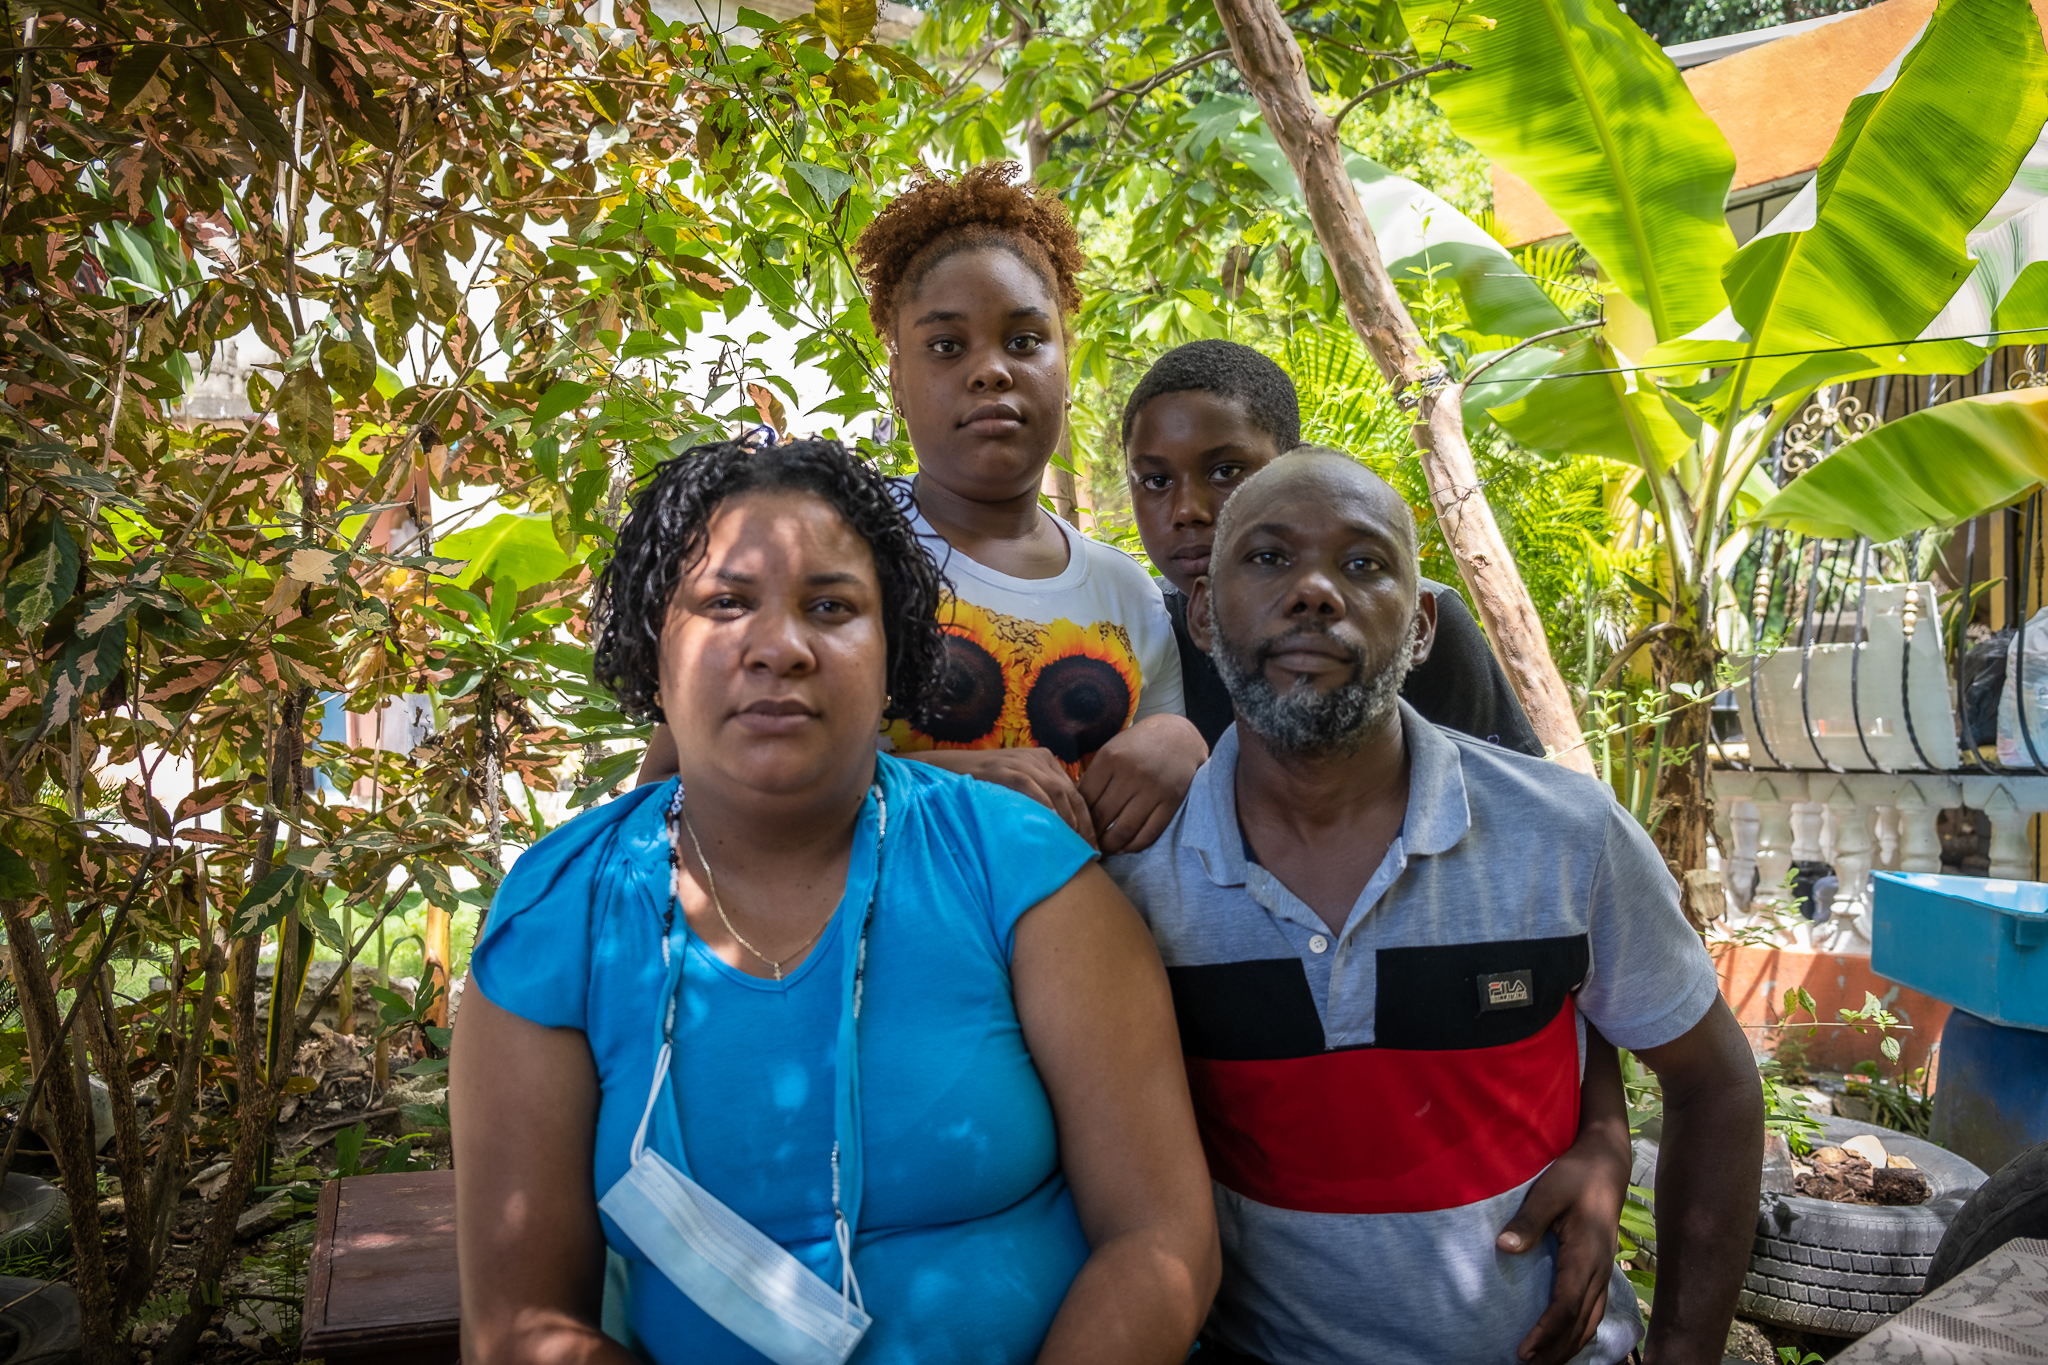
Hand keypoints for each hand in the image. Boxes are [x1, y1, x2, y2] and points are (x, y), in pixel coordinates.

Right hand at [901, 748, 1096, 844]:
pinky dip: (1044, 809)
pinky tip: (1051, 829)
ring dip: (1068, 822)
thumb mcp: (1017, 789)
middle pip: (1071, 794)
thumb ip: (1040, 800)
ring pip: (1057, 792)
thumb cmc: (983, 788)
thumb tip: (1065, 833)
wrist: (945, 772)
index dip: (1087, 822)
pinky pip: (1031, 789)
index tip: (1092, 848)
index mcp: (1045, 760)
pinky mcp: (1004, 769)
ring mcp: (1020, 762)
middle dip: (1082, 826)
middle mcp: (1038, 758)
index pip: (1076, 793)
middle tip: (1087, 854)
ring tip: (1073, 848)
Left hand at [1078, 714, 1206, 855]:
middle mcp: (1131, 773)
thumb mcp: (1111, 751)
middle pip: (1103, 817)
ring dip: (1111, 846)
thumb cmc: (1137, 747)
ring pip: (1124, 830)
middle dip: (1091, 836)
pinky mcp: (1171, 802)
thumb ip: (1094, 778)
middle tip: (1086, 845)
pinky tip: (1125, 847)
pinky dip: (1134, 846)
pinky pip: (1149, 833)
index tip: (1074, 829)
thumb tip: (1074, 809)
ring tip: (1104, 849)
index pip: (1086, 798)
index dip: (1078, 818)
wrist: (1178, 737)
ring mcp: (1153, 789)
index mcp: (1111, 758)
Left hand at [1500, 1123, 1629, 1363]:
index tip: (1524, 1351)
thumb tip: (1505, 1247)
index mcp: (1585, 1255)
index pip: (1566, 1305)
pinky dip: (1580, 1332)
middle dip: (1555, 1350)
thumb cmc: (1575, 1175)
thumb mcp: (1548, 1190)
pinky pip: (1594, 1311)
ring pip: (1591, 1321)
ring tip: (1543, 1363)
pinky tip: (1566, 1340)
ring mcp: (1604, 1271)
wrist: (1606, 1164)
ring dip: (1568, 1346)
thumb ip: (1528, 1219)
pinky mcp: (1601, 1269)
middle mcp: (1599, 1269)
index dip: (1546, 1332)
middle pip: (1580, 1323)